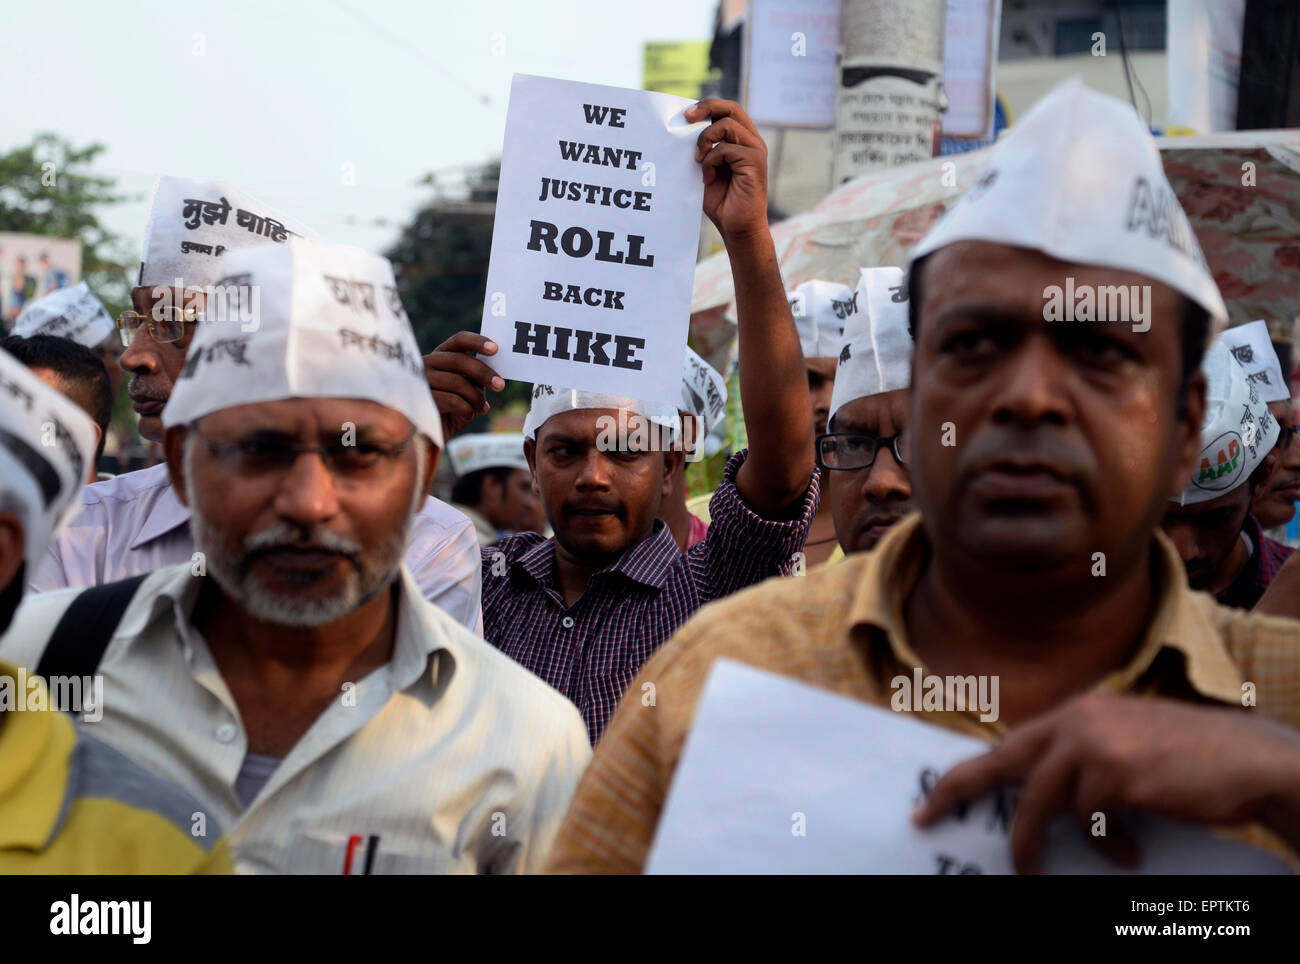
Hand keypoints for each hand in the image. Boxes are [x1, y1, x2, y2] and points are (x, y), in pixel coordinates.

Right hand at [423, 331, 505, 439]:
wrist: (432, 435)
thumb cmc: (453, 409)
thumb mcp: (468, 391)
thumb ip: (477, 379)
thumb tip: (496, 376)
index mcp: (441, 356)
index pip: (459, 340)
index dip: (477, 342)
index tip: (496, 349)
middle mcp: (427, 363)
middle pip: (460, 360)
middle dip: (484, 373)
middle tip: (500, 386)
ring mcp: (422, 381)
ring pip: (458, 382)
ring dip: (476, 397)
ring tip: (482, 407)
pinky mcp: (422, 399)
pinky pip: (453, 400)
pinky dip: (467, 409)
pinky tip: (468, 415)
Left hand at [684, 99, 767, 241]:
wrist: (737, 227)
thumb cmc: (721, 201)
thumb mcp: (705, 169)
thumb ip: (701, 150)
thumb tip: (681, 130)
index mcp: (741, 140)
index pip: (727, 111)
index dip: (707, 106)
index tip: (686, 114)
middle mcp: (751, 141)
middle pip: (731, 108)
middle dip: (707, 108)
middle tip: (687, 118)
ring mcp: (755, 149)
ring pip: (726, 125)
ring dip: (705, 140)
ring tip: (698, 161)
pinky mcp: (755, 161)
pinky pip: (726, 148)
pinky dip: (711, 161)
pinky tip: (708, 178)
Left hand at [912, 692, 1299, 872]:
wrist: (1249, 759)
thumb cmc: (1188, 760)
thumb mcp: (1125, 744)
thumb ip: (1080, 757)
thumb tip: (1034, 796)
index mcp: (1076, 713)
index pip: (1006, 745)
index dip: (966, 773)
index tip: (930, 801)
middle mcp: (1078, 721)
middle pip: (1000, 761)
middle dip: (959, 791)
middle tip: (926, 819)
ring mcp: (1096, 744)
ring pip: (1038, 802)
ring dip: (1032, 844)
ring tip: (1032, 873)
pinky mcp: (1118, 774)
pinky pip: (1089, 822)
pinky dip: (1104, 844)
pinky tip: (1127, 852)